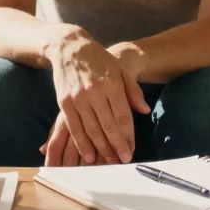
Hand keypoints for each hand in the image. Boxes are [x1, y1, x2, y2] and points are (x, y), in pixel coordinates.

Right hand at [46, 30, 150, 164]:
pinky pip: (74, 127)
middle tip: (122, 161)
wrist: (70, 47)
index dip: (128, 137)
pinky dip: (81, 143)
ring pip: (91, 129)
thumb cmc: (99, 60)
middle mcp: (95, 92)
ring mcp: (78, 98)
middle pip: (108, 126)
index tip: (131, 152)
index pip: (123, 117)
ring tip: (108, 161)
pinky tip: (88, 154)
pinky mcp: (64, 101)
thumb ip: (133, 90)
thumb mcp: (120, 70)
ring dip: (100, 149)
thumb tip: (144, 111)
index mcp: (112, 84)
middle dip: (116, 147)